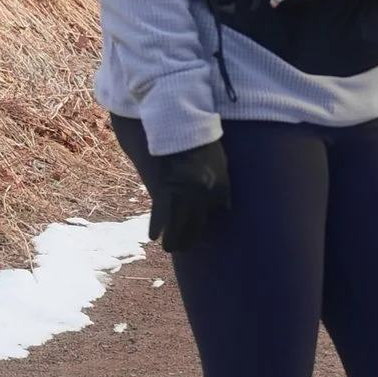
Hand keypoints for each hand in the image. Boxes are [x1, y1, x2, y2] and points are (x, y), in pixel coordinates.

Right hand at [146, 138, 230, 253]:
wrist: (182, 129)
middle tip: (182, 247)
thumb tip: (225, 208)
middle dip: (189, 239)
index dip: (205, 226)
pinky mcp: (167, 187)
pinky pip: (162, 212)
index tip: (199, 234)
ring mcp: (185, 192)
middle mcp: (203, 194)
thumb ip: (223, 187)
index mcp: (219, 187)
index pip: (216, 214)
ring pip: (179, 223)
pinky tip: (152, 236)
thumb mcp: (222, 165)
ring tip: (168, 248)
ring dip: (173, 238)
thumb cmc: (203, 145)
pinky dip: (157, 224)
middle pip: (197, 225)